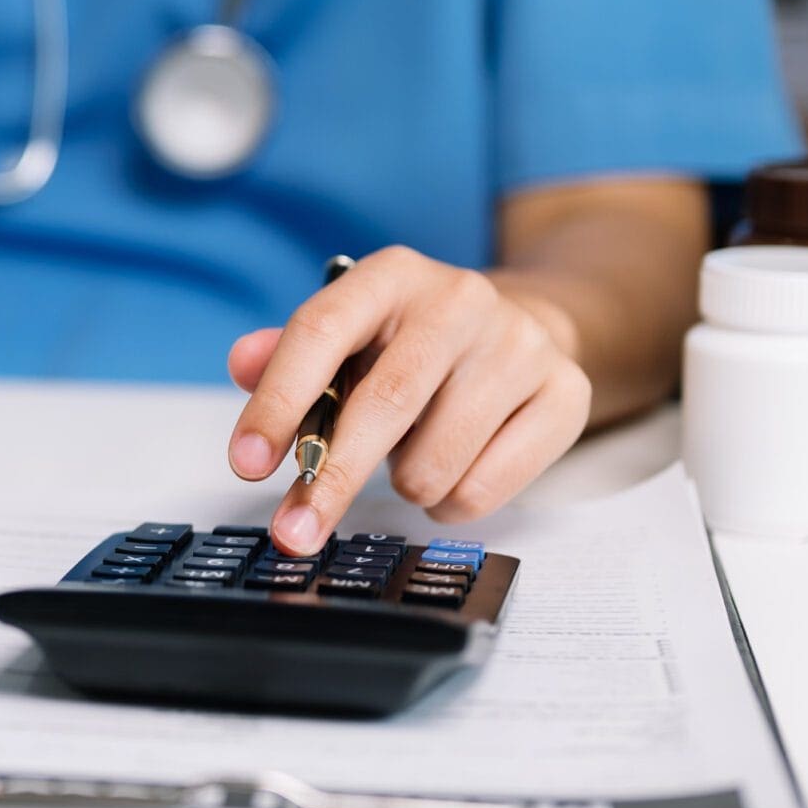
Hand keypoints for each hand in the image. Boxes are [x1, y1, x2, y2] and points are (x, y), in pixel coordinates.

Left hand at [223, 247, 592, 554]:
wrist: (524, 326)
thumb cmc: (413, 344)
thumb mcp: (349, 337)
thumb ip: (287, 356)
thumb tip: (242, 364)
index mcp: (390, 275)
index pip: (320, 332)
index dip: (277, 404)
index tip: (247, 463)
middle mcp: (459, 299)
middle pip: (383, 405)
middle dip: (330, 480)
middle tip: (295, 532)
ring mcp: (519, 345)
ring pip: (434, 462)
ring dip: (404, 484)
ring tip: (409, 455)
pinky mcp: (565, 393)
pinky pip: (483, 490)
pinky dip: (449, 502)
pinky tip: (453, 468)